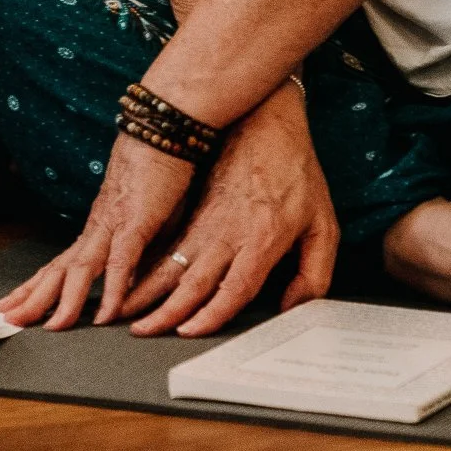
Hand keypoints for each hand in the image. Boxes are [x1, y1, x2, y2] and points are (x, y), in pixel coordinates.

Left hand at [0, 134, 194, 330]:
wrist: (161, 129)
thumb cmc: (155, 170)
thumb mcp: (143, 217)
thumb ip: (135, 247)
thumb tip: (131, 278)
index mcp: (96, 228)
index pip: (57, 264)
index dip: (35, 287)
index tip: (14, 304)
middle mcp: (96, 228)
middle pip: (57, 270)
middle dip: (32, 297)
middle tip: (7, 319)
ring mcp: (112, 224)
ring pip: (80, 268)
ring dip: (65, 301)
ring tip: (51, 327)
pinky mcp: (136, 221)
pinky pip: (120, 261)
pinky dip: (113, 290)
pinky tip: (107, 314)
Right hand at [115, 85, 337, 336]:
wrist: (266, 117)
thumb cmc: (296, 169)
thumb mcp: (325, 223)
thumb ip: (315, 273)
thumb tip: (292, 306)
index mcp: (263, 238)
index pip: (233, 288)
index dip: (209, 315)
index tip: (187, 333)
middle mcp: (230, 231)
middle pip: (193, 280)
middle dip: (164, 310)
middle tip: (139, 330)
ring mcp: (209, 217)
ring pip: (173, 261)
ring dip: (147, 287)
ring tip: (125, 308)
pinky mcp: (196, 206)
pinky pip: (169, 242)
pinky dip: (148, 262)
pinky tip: (134, 274)